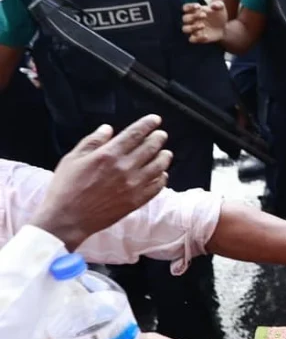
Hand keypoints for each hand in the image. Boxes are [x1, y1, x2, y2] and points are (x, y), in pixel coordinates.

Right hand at [30, 115, 171, 249]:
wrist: (66, 219)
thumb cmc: (66, 187)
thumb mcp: (73, 158)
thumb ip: (92, 141)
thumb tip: (108, 128)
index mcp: (109, 154)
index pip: (135, 134)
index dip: (147, 124)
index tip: (156, 119)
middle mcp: (125, 168)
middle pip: (150, 148)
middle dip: (158, 138)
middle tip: (161, 135)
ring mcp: (133, 185)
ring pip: (158, 166)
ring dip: (164, 157)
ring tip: (166, 153)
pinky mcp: (136, 201)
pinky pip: (157, 187)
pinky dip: (162, 178)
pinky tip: (162, 174)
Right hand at [181, 1, 227, 43]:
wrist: (224, 27)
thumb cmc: (219, 15)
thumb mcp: (221, 8)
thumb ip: (219, 4)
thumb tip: (213, 5)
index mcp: (194, 11)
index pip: (185, 8)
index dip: (189, 7)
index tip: (198, 6)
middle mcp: (191, 20)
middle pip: (185, 18)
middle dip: (193, 16)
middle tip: (204, 15)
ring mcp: (193, 30)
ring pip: (185, 29)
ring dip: (192, 27)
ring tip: (203, 26)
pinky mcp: (197, 38)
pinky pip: (192, 39)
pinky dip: (197, 38)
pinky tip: (206, 36)